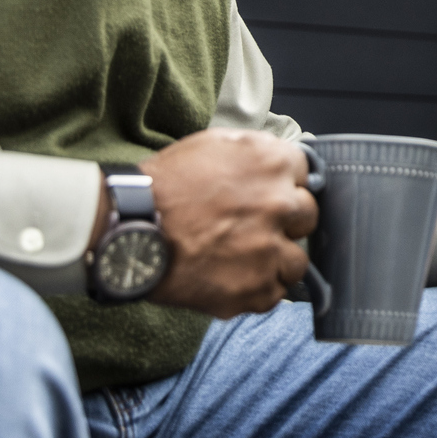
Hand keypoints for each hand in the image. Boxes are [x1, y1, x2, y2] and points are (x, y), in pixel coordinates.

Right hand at [136, 128, 316, 317]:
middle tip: (253, 227)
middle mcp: (280, 204)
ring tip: (242, 258)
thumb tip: (283, 163)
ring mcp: (270, 250)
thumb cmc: (165, 184)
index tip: (269, 195)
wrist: (129, 228)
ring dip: (276, 260)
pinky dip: (256, 289)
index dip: (285, 186)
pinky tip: (230, 277)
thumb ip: (256, 151)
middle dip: (285, 222)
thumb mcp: (213, 144)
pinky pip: (274, 293)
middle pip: (307, 218)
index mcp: (273, 163)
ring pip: (297, 261)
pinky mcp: (256, 289)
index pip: (307, 175)